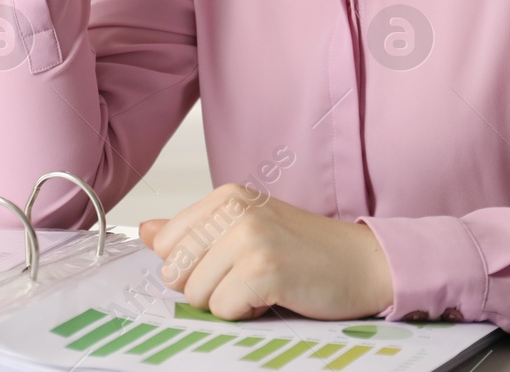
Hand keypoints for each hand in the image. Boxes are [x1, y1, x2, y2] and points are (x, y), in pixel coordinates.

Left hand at [138, 183, 394, 320]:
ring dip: (228, 302)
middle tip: (247, 277)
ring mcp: (249, 237)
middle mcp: (234, 210)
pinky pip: (223, 310)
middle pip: (175, 272)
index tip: (227, 263)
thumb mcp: (244, 230)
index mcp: (225, 196)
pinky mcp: (264, 268)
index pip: (164, 244)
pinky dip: (246, 313)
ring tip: (263, 285)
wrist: (363, 263)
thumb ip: (193, 231)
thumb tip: (145, 230)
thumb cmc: (305, 251)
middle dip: (206, 287)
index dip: (192, 266)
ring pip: (196, 295)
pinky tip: (274, 295)